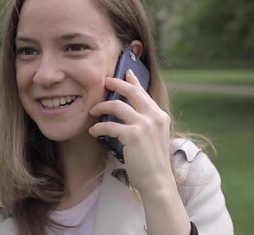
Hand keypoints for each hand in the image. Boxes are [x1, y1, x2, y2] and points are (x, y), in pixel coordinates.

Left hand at [89, 70, 174, 193]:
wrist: (157, 180)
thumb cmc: (152, 161)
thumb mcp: (154, 136)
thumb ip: (145, 121)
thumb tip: (129, 110)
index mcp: (159, 115)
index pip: (144, 93)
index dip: (133, 81)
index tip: (125, 72)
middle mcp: (154, 116)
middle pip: (131, 92)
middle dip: (115, 84)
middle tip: (104, 82)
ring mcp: (144, 125)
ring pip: (117, 106)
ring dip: (101, 107)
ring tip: (93, 111)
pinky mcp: (133, 135)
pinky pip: (109, 126)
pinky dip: (99, 128)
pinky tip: (93, 131)